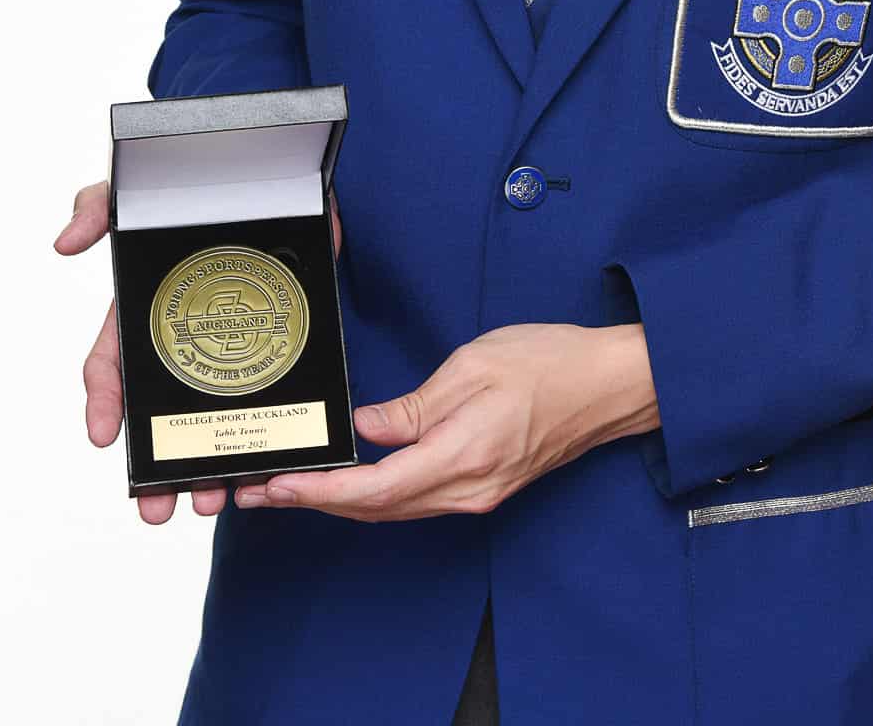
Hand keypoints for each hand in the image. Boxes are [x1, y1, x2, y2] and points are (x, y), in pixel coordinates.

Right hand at [55, 178, 343, 524]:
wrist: (279, 168)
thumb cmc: (200, 181)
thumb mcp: (141, 189)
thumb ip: (100, 206)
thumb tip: (64, 244)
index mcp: (145, 310)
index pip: (112, 365)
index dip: (102, 403)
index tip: (101, 438)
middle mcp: (183, 336)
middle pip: (161, 415)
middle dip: (155, 467)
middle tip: (157, 508)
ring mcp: (232, 341)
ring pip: (212, 420)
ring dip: (206, 467)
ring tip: (212, 501)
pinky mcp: (279, 337)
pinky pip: (268, 398)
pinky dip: (262, 440)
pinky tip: (265, 468)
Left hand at [232, 321, 659, 521]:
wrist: (608, 385)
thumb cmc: (549, 361)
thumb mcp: (474, 365)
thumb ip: (415, 406)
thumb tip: (366, 431)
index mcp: (463, 455)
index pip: (376, 490)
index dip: (321, 494)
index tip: (279, 487)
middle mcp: (468, 489)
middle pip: (378, 510)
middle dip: (317, 503)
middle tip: (264, 490)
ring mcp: (479, 495)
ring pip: (397, 509)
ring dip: (344, 503)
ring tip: (298, 486)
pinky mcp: (486, 488)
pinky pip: (420, 501)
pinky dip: (379, 496)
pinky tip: (358, 480)